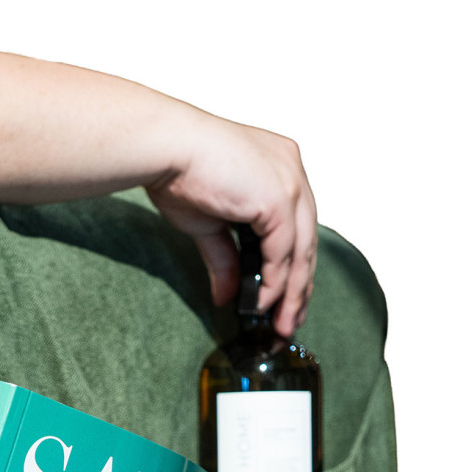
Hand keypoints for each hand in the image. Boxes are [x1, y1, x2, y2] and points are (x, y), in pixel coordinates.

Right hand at [146, 112, 317, 336]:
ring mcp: (290, 183)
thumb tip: (227, 296)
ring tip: (281, 323)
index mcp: (280, 165)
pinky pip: (284, 253)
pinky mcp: (280, 199)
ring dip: (291, 293)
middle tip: (289, 320)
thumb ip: (226, 259)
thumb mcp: (208, 224)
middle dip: (299, 287)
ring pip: (301, 251)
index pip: (297, 225)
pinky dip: (275, 282)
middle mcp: (293, 169)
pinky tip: (261, 302)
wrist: (165, 148)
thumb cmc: (179, 171)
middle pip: (306, 240)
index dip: (294, 265)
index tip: (286, 297)